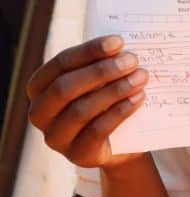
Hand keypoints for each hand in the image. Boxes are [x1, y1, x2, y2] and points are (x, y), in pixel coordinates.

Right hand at [27, 35, 148, 169]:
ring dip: (115, 90)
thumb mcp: (102, 76)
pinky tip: (138, 97)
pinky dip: (120, 111)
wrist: (123, 139)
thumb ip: (105, 61)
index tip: (118, 42)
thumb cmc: (108, 96)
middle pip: (65, 88)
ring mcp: (56, 137)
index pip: (61, 63)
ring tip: (141, 77)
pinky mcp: (77, 155)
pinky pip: (96, 131)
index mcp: (41, 86)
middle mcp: (41, 113)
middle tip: (132, 60)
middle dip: (101, 71)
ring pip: (81, 110)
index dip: (89, 51)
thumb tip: (122, 47)